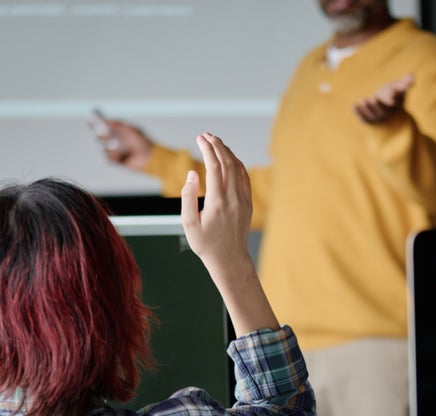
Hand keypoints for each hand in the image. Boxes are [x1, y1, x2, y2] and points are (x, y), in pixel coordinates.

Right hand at [93, 116, 154, 170]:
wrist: (149, 156)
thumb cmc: (141, 141)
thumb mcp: (130, 130)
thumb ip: (118, 125)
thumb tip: (106, 121)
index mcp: (117, 132)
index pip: (103, 127)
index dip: (95, 124)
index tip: (90, 120)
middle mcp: (113, 141)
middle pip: (100, 137)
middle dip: (101, 135)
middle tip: (102, 133)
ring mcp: (114, 151)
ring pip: (104, 149)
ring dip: (110, 147)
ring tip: (117, 145)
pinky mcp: (115, 161)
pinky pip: (109, 158)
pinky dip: (114, 156)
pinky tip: (121, 155)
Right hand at [180, 133, 277, 335]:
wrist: (229, 259)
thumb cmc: (206, 244)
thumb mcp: (188, 224)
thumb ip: (187, 197)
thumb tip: (192, 175)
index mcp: (217, 202)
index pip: (213, 167)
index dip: (207, 149)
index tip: (199, 138)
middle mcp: (233, 198)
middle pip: (228, 162)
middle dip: (217, 145)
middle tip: (206, 135)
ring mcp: (243, 200)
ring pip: (238, 168)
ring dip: (227, 152)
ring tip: (216, 143)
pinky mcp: (248, 203)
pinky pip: (244, 177)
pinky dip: (237, 164)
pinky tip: (229, 159)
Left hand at [353, 74, 413, 123]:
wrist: (386, 107)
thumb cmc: (394, 94)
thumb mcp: (400, 88)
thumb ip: (405, 83)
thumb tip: (411, 76)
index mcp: (395, 106)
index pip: (394, 104)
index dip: (391, 100)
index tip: (391, 99)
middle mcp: (386, 114)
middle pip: (382, 112)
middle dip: (377, 106)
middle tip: (373, 100)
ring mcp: (377, 118)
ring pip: (371, 116)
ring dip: (366, 109)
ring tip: (362, 100)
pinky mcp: (368, 120)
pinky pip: (363, 118)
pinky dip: (357, 112)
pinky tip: (353, 105)